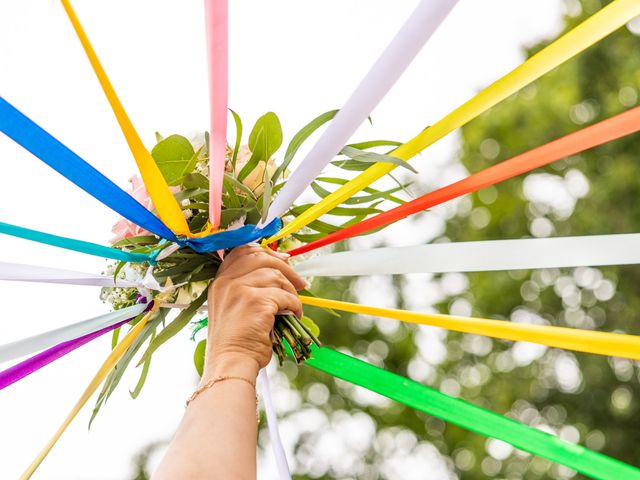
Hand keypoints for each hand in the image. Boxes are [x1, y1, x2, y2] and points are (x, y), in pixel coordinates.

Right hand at [204, 244, 305, 378]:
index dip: (265, 252)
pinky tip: (294, 316)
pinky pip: (284, 295)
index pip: (241, 251)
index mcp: (219, 282)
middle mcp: (226, 282)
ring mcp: (239, 290)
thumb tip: (279, 269)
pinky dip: (294, 305)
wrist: (230, 364)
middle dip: (284, 267)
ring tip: (292, 307)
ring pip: (275, 276)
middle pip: (261, 257)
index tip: (283, 260)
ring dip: (290, 291)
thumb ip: (247, 287)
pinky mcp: (255, 301)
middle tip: (299, 283)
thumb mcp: (233, 308)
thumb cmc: (236, 341)